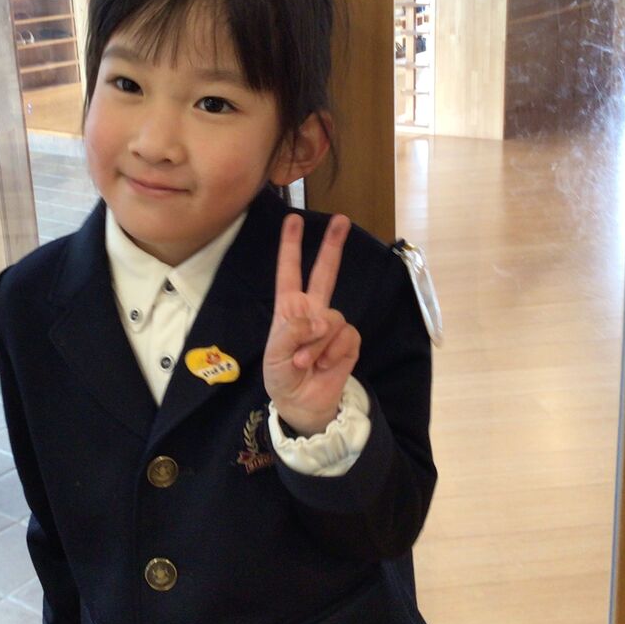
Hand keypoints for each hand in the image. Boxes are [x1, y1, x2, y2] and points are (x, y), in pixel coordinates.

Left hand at [263, 213, 359, 435]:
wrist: (302, 404)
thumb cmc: (282, 377)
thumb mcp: (276, 354)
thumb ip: (294, 331)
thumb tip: (321, 320)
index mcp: (289, 308)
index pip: (289, 271)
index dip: (290, 245)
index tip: (293, 219)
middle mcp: (312, 311)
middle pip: (325, 272)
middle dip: (333, 246)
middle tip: (341, 220)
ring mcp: (331, 326)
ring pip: (332, 318)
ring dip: (317, 344)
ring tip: (307, 364)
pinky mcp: (348, 342)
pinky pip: (346, 336)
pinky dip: (333, 352)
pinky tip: (325, 366)